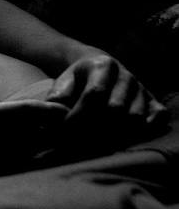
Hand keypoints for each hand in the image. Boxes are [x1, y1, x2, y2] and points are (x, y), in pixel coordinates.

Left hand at [47, 53, 166, 143]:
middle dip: (93, 129)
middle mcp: (126, 76)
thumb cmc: (78, 81)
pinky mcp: (152, 101)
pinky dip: (147, 128)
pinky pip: (159, 116)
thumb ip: (56, 99)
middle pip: (115, 109)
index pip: (94, 95)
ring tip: (97, 142)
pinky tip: (128, 136)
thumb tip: (50, 117)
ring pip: (135, 118)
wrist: (99, 68)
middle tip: (78, 141)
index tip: (63, 131)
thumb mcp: (63, 83)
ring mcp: (141, 89)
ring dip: (115, 135)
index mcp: (102, 66)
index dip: (77, 116)